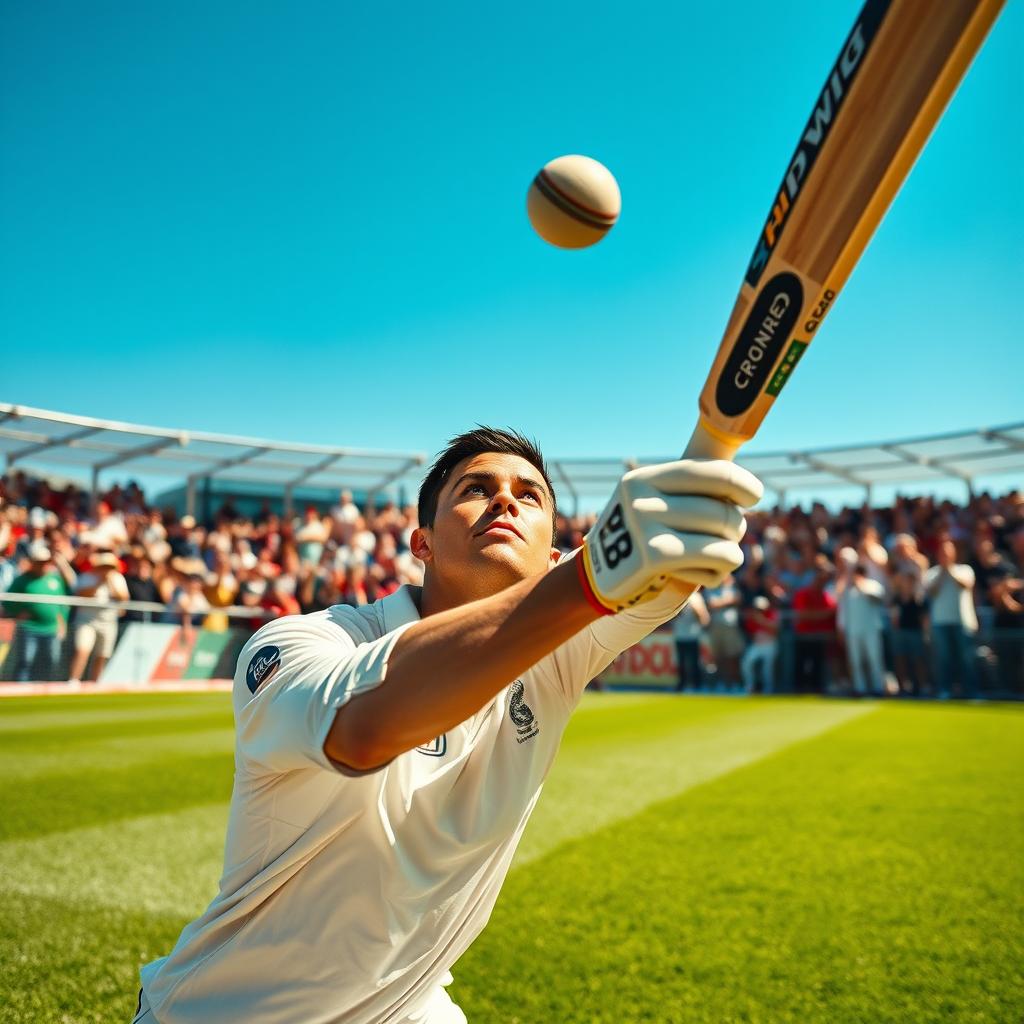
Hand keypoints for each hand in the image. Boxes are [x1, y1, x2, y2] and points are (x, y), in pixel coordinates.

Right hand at [577, 460, 762, 613]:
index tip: (754, 497)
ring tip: (718, 559)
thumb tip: (741, 480)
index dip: (743, 483)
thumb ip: (689, 489)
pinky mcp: (654, 557)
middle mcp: (643, 498)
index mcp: (645, 479)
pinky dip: (722, 569)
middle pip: (723, 509)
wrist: (594, 580)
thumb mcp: (652, 504)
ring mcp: (646, 526)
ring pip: (726, 536)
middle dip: (735, 528)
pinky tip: (709, 573)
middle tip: (726, 538)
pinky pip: (718, 557)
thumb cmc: (640, 539)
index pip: (711, 472)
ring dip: (731, 552)